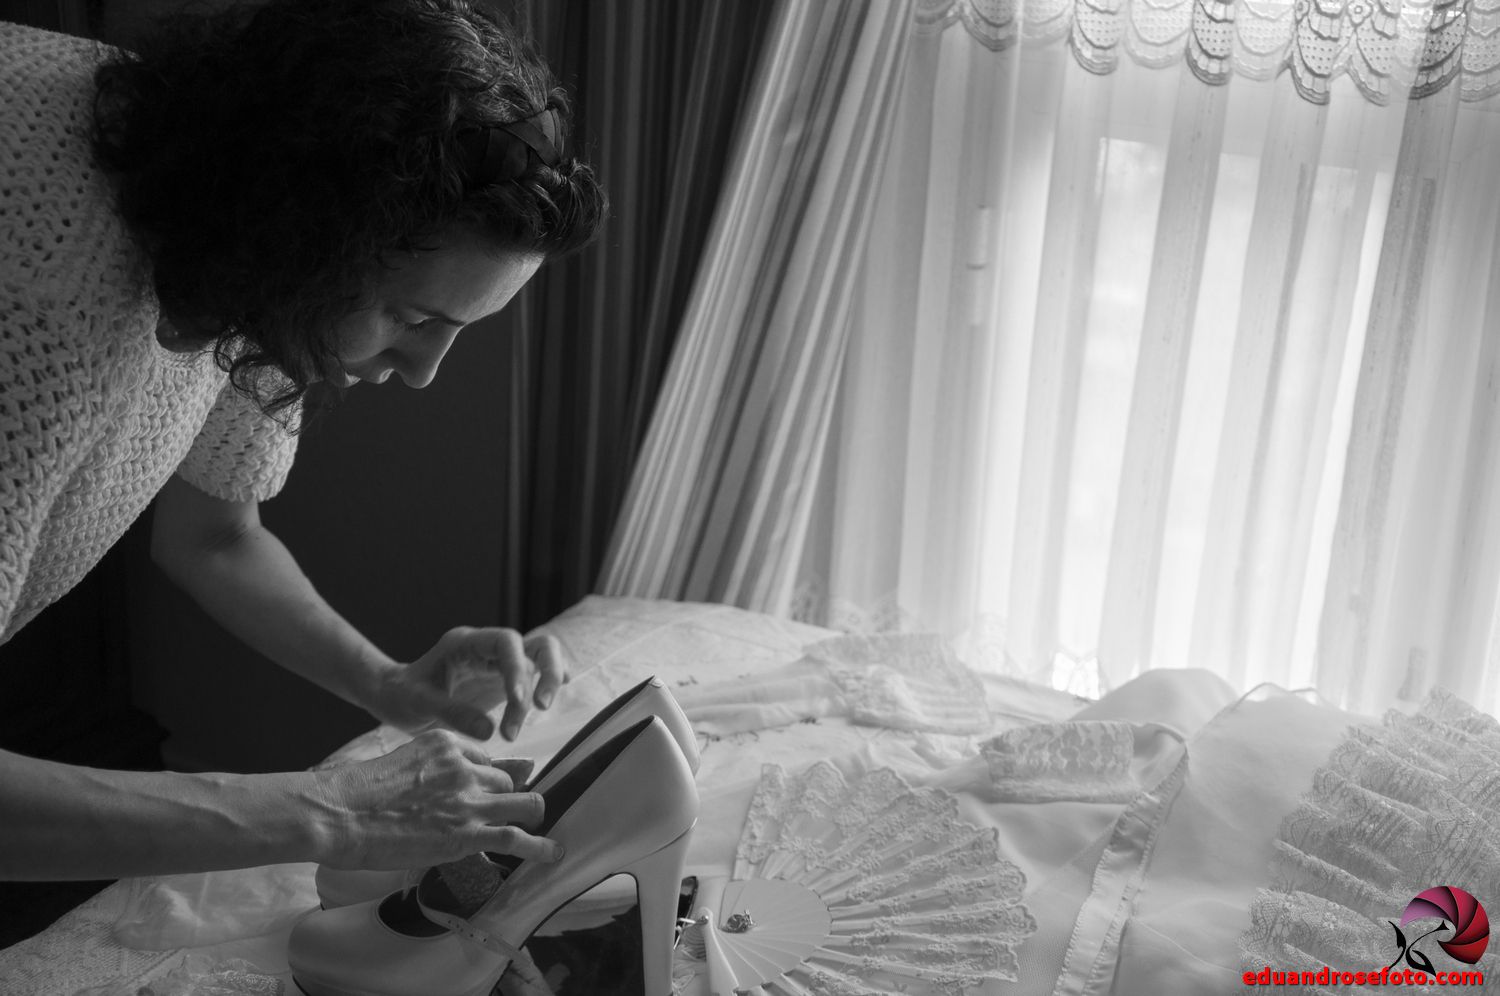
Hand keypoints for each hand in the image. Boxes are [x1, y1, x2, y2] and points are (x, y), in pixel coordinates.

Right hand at [314, 729, 561, 869]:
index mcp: (446, 744)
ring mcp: (467, 799)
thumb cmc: (356, 794)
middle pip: (506, 782)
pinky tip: (553, 853)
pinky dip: (539, 846)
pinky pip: (515, 837)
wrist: (338, 813)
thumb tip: (451, 784)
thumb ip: (432, 769)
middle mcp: (464, 766)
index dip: (491, 780)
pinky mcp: (465, 832)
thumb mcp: (401, 763)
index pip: (485, 760)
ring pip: (523, 803)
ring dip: (531, 817)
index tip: (495, 792)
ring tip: (541, 831)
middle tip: (504, 817)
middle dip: (506, 799)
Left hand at [367, 626, 568, 740]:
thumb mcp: (419, 703)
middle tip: (540, 707)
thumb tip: (490, 730)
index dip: (517, 668)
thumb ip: (452, 713)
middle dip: (546, 673)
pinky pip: (534, 677)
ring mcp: (498, 663)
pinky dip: (545, 687)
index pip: (506, 642)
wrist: (395, 698)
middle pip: (536, 645)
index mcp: (465, 643)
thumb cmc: (402, 696)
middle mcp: (487, 648)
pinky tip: (548, 701)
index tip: (518, 701)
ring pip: (540, 660)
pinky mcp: (504, 681)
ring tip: (528, 721)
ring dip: (545, 686)